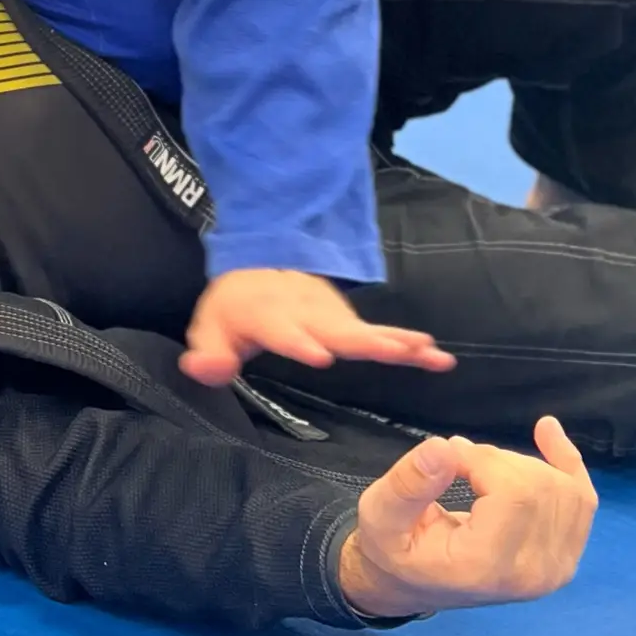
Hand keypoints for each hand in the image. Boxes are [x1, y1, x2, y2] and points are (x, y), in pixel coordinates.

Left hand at [180, 268, 455, 386]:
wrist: (262, 266)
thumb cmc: (235, 307)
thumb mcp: (209, 328)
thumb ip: (207, 353)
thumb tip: (200, 369)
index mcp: (269, 314)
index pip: (284, 330)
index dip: (299, 342)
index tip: (320, 356)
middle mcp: (306, 313)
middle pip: (337, 329)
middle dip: (364, 342)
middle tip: (393, 352)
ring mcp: (332, 315)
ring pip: (366, 331)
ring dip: (397, 341)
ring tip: (428, 352)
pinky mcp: (348, 322)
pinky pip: (379, 334)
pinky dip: (407, 342)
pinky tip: (435, 355)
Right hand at [337, 417, 598, 619]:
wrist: (410, 583)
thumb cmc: (391, 548)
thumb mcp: (379, 515)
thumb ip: (407, 484)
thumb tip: (443, 448)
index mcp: (487, 567)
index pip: (515, 493)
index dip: (482, 459)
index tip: (446, 454)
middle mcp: (531, 575)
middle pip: (540, 487)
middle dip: (496, 459)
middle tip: (455, 462)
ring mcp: (555, 569)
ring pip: (563, 487)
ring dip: (519, 462)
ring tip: (478, 469)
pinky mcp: (564, 557)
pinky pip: (582, 498)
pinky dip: (566, 460)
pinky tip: (547, 431)